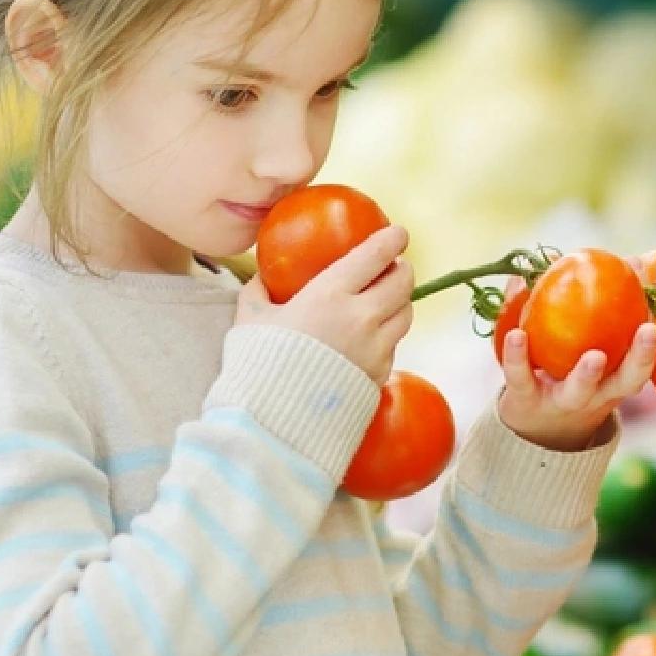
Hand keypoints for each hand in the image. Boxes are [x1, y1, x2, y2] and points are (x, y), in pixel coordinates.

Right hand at [234, 225, 413, 384]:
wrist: (274, 423)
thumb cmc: (257, 366)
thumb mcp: (250, 320)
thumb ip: (258, 292)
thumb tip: (262, 277)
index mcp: (330, 295)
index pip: (375, 255)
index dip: (392, 239)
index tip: (398, 233)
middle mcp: (362, 318)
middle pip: (403, 282)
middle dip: (402, 269)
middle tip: (392, 267)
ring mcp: (375, 350)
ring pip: (405, 315)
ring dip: (400, 302)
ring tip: (385, 301)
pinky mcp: (379, 377)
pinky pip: (393, 347)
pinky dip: (387, 337)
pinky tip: (370, 339)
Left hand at [497, 278, 655, 450]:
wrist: (533, 426)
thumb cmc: (569, 375)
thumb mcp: (586, 346)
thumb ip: (587, 305)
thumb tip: (581, 255)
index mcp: (618, 378)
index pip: (644, 361)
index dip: (654, 341)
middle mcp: (597, 394)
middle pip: (625, 381)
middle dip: (640, 358)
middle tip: (649, 330)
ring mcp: (562, 399)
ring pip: (577, 390)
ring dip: (586, 373)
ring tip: (594, 356)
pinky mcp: (526, 398)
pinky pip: (521, 377)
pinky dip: (518, 355)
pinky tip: (516, 334)